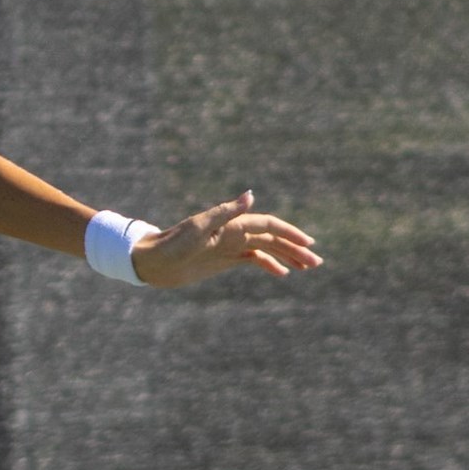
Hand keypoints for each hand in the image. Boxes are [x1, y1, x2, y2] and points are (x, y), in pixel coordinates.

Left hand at [131, 191, 321, 288]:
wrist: (151, 261)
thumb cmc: (171, 243)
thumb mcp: (198, 228)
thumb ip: (225, 212)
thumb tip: (250, 196)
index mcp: (231, 224)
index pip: (267, 226)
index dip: (289, 233)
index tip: (308, 244)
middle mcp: (233, 233)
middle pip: (271, 238)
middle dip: (295, 248)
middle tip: (317, 263)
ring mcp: (230, 246)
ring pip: (266, 249)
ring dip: (288, 256)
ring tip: (308, 268)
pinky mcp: (223, 259)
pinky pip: (253, 260)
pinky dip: (269, 265)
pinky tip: (283, 274)